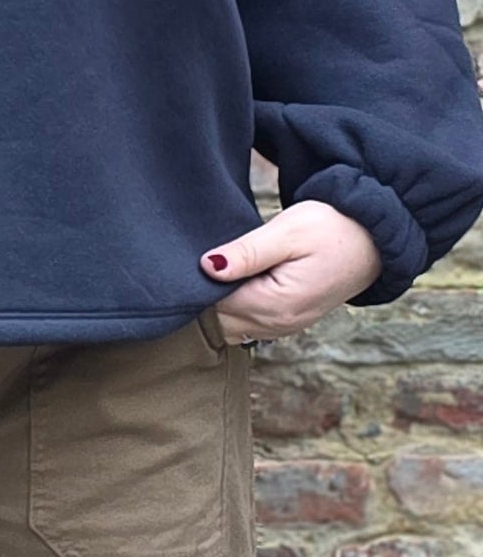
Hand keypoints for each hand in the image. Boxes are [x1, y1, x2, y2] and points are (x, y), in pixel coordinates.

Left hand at [200, 201, 382, 343]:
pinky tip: (230, 283)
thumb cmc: (330, 229)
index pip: (218, 309)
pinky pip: (253, 323)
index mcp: (278, 304)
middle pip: (224, 322)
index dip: (197, 288)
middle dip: (204, 301)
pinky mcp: (292, 317)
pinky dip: (236, 309)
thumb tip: (208, 267)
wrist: (373, 239)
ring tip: (209, 272)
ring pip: (236, 327)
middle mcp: (282, 323)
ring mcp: (289, 324)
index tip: (183, 266)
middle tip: (190, 268)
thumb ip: (247, 253)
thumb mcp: (286, 233)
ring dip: (219, 306)